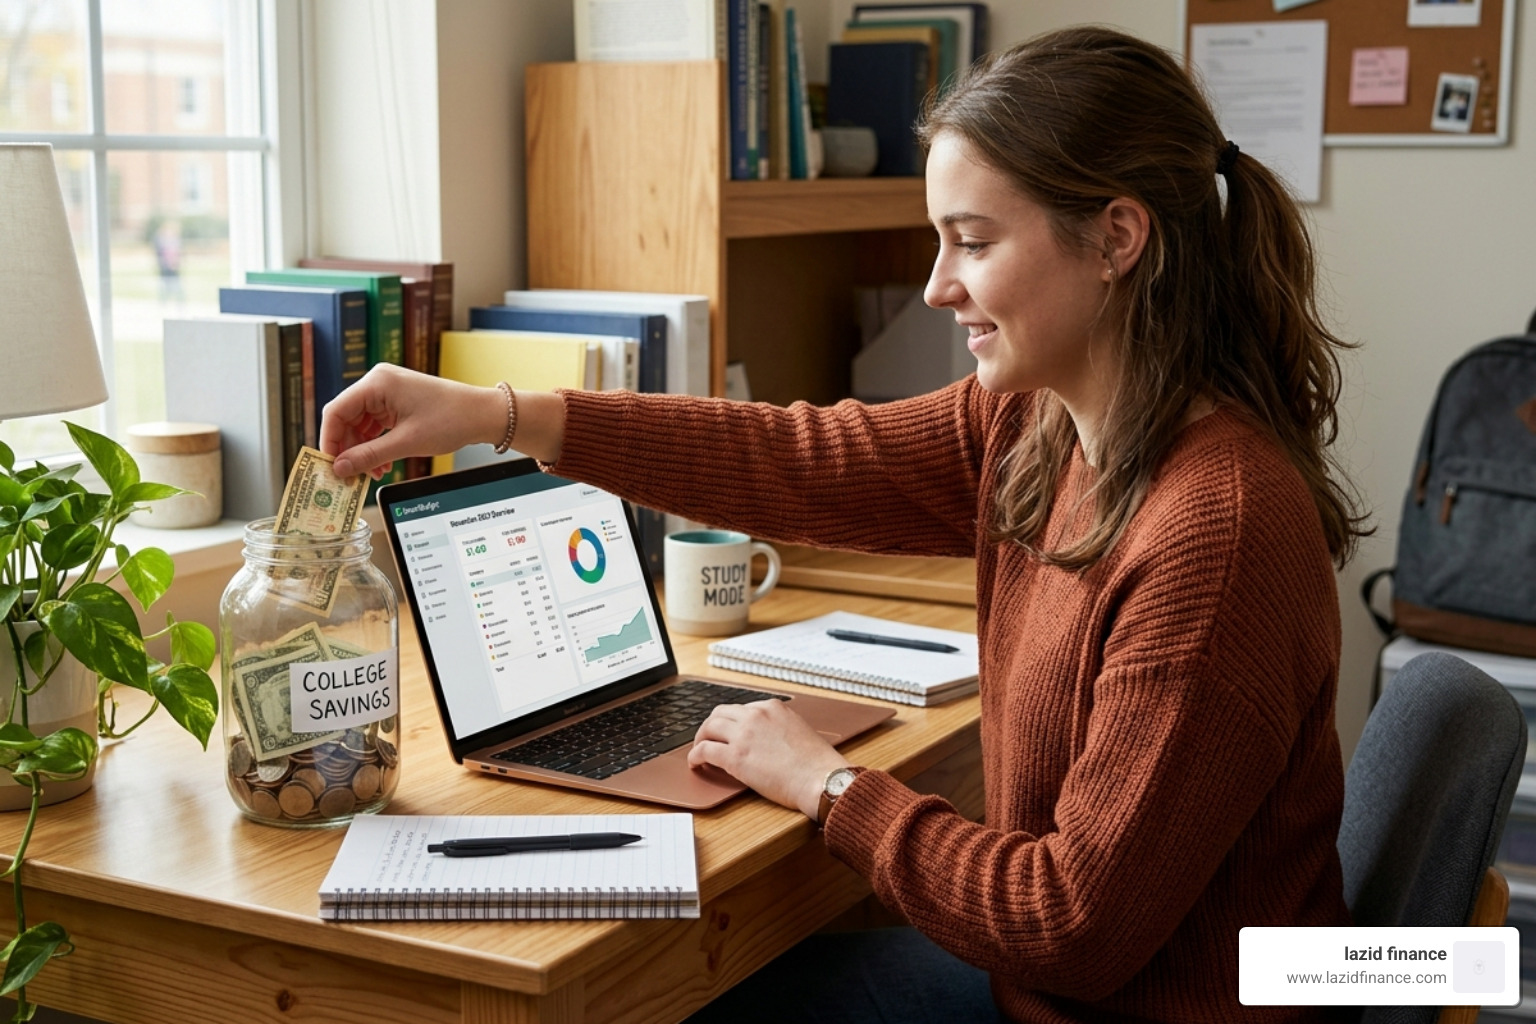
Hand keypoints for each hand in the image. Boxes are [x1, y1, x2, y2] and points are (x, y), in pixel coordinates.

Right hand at [321, 365, 502, 478]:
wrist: (482, 414)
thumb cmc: (450, 420)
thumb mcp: (406, 443)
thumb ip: (369, 456)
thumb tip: (340, 469)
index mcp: (377, 382)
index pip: (336, 411)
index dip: (329, 441)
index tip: (329, 466)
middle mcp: (378, 382)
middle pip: (346, 418)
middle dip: (347, 448)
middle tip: (348, 475)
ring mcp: (388, 392)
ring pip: (360, 424)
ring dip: (363, 450)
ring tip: (370, 473)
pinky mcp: (397, 403)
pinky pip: (375, 425)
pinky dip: (376, 445)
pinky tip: (382, 465)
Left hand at [687, 699, 849, 819]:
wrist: (820, 779)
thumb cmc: (816, 763)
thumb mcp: (798, 731)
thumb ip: (778, 728)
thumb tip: (764, 739)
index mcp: (773, 707)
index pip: (742, 709)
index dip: (732, 722)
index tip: (729, 732)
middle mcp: (756, 715)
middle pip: (720, 713)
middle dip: (711, 725)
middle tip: (708, 738)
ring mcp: (744, 734)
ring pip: (709, 727)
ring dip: (700, 738)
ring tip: (699, 749)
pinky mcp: (735, 756)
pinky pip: (704, 750)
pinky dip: (695, 755)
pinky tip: (696, 763)